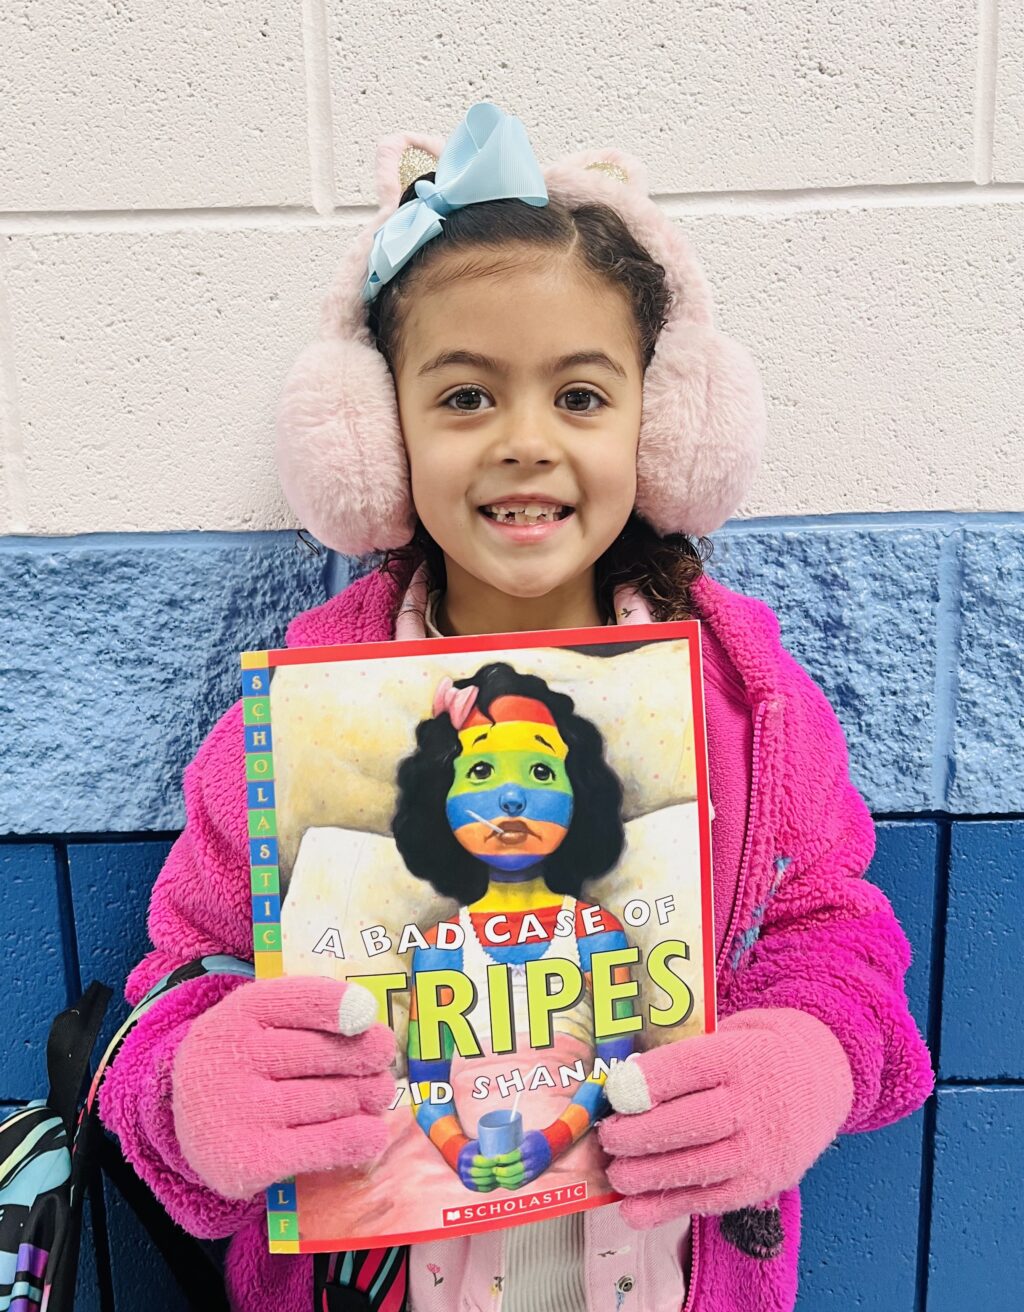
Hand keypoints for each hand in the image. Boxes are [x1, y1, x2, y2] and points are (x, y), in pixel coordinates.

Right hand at [172, 976, 395, 1199]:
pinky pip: (324, 1145)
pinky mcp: (250, 1160)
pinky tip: (373, 1133)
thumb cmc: (246, 1061)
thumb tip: (367, 1023)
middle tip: (382, 1063)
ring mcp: (239, 1111)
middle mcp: (232, 1058)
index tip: (368, 1015)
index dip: (342, 1006)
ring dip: (365, 1097)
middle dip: (364, 1058)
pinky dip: (358, 1138)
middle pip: (323, 1053)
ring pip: (331, 1098)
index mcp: (237, 1013)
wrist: (189, 1121)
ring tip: (375, 1095)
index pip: (302, 1001)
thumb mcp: (261, 1022)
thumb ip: (309, 1011)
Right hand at [456, 1140, 498, 1191]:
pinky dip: (491, 1185)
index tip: (498, 1158)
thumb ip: (488, 1145)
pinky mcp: (470, 1186)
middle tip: (503, 1167)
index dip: (489, 1161)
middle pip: (480, 1173)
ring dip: (493, 1179)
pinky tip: (498, 1181)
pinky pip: (482, 1188)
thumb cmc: (475, 1148)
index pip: (478, 1161)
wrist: (461, 1157)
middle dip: (493, 1171)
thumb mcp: (478, 1145)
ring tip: (502, 1175)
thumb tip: (504, 1139)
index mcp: (466, 1157)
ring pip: (482, 1181)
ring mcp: (466, 1179)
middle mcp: (464, 1169)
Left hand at [491, 1130, 551, 1189]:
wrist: (552, 1145)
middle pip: (513, 1171)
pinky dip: (509, 1185)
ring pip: (515, 1180)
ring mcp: (532, 1171)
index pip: (514, 1156)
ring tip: (496, 1175)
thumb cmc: (536, 1137)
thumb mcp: (526, 1136)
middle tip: (492, 1168)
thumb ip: (514, 1142)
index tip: (494, 1158)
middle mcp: (531, 1162)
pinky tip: (503, 1182)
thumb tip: (496, 1144)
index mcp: (529, 1149)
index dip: (502, 1159)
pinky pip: (520, 1184)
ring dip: (503, 1180)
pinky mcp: (532, 1177)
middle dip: (500, 1171)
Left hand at [598, 1008, 853, 1226]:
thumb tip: (623, 1082)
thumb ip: (683, 1054)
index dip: (647, 1081)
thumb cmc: (754, 1053)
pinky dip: (669, 1208)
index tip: (613, 1091)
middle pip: (693, 1122)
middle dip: (641, 1134)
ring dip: (649, 1176)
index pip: (691, 1067)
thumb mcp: (727, 1034)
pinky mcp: (762, 1184)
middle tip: (607, 1137)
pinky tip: (635, 1210)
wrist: (819, 1081)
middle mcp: (756, 1104)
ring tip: (616, 1174)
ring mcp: (762, 1150)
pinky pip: (712, 1200)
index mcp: (743, 1055)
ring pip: (700, 1167)